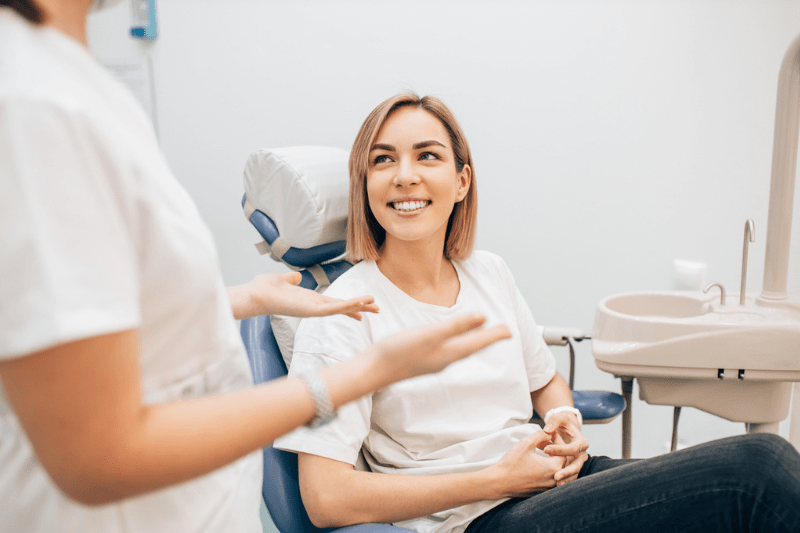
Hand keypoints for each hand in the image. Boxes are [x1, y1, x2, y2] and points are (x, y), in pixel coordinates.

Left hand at [229, 272, 379, 319]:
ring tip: (374, 305)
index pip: (334, 303)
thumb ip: (291, 279)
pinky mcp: (311, 311)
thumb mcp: (283, 280)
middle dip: (360, 307)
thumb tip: (296, 276)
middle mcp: (314, 306)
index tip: (363, 307)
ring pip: (341, 308)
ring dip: (358, 306)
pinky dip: (347, 306)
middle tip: (377, 309)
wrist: (255, 294)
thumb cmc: (265, 288)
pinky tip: (359, 304)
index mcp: (310, 300)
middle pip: (342, 307)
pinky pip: (333, 309)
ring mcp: (313, 310)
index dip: (350, 304)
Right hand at [372, 313, 510, 381]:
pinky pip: (449, 350)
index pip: (479, 342)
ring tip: (482, 334)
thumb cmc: (399, 351)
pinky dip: (458, 342)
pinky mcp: (422, 360)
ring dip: (474, 341)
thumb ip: (456, 326)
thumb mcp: (430, 334)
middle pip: (473, 347)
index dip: (495, 335)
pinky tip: (452, 340)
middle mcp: (445, 360)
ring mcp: (433, 362)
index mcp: (450, 353)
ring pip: (461, 349)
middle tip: (503, 332)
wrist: (373, 370)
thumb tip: (482, 317)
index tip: (510, 330)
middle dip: (488, 338)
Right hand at [488, 430, 563, 497]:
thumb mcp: (526, 443)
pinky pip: (550, 478)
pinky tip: (537, 462)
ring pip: (556, 470)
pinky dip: (547, 469)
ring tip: (541, 451)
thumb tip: (549, 433)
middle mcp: (554, 480)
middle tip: (545, 441)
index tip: (549, 434)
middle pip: (562, 461)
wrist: (499, 482)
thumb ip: (541, 435)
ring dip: (551, 459)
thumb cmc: (512, 462)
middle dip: (555, 449)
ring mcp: (548, 488)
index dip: (557, 440)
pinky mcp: (541, 491)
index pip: (564, 451)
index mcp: (553, 467)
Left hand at [541, 413, 588, 486]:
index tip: (545, 450)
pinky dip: (564, 481)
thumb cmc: (562, 423)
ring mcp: (578, 463)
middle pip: (577, 465)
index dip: (560, 449)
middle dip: (567, 471)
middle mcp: (582, 454)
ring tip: (556, 484)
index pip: (573, 448)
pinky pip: (570, 477)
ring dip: (566, 479)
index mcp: (581, 442)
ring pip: (574, 473)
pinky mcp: (572, 468)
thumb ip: (553, 422)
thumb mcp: (558, 418)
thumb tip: (547, 430)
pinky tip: (554, 486)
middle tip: (556, 476)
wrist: (566, 429)